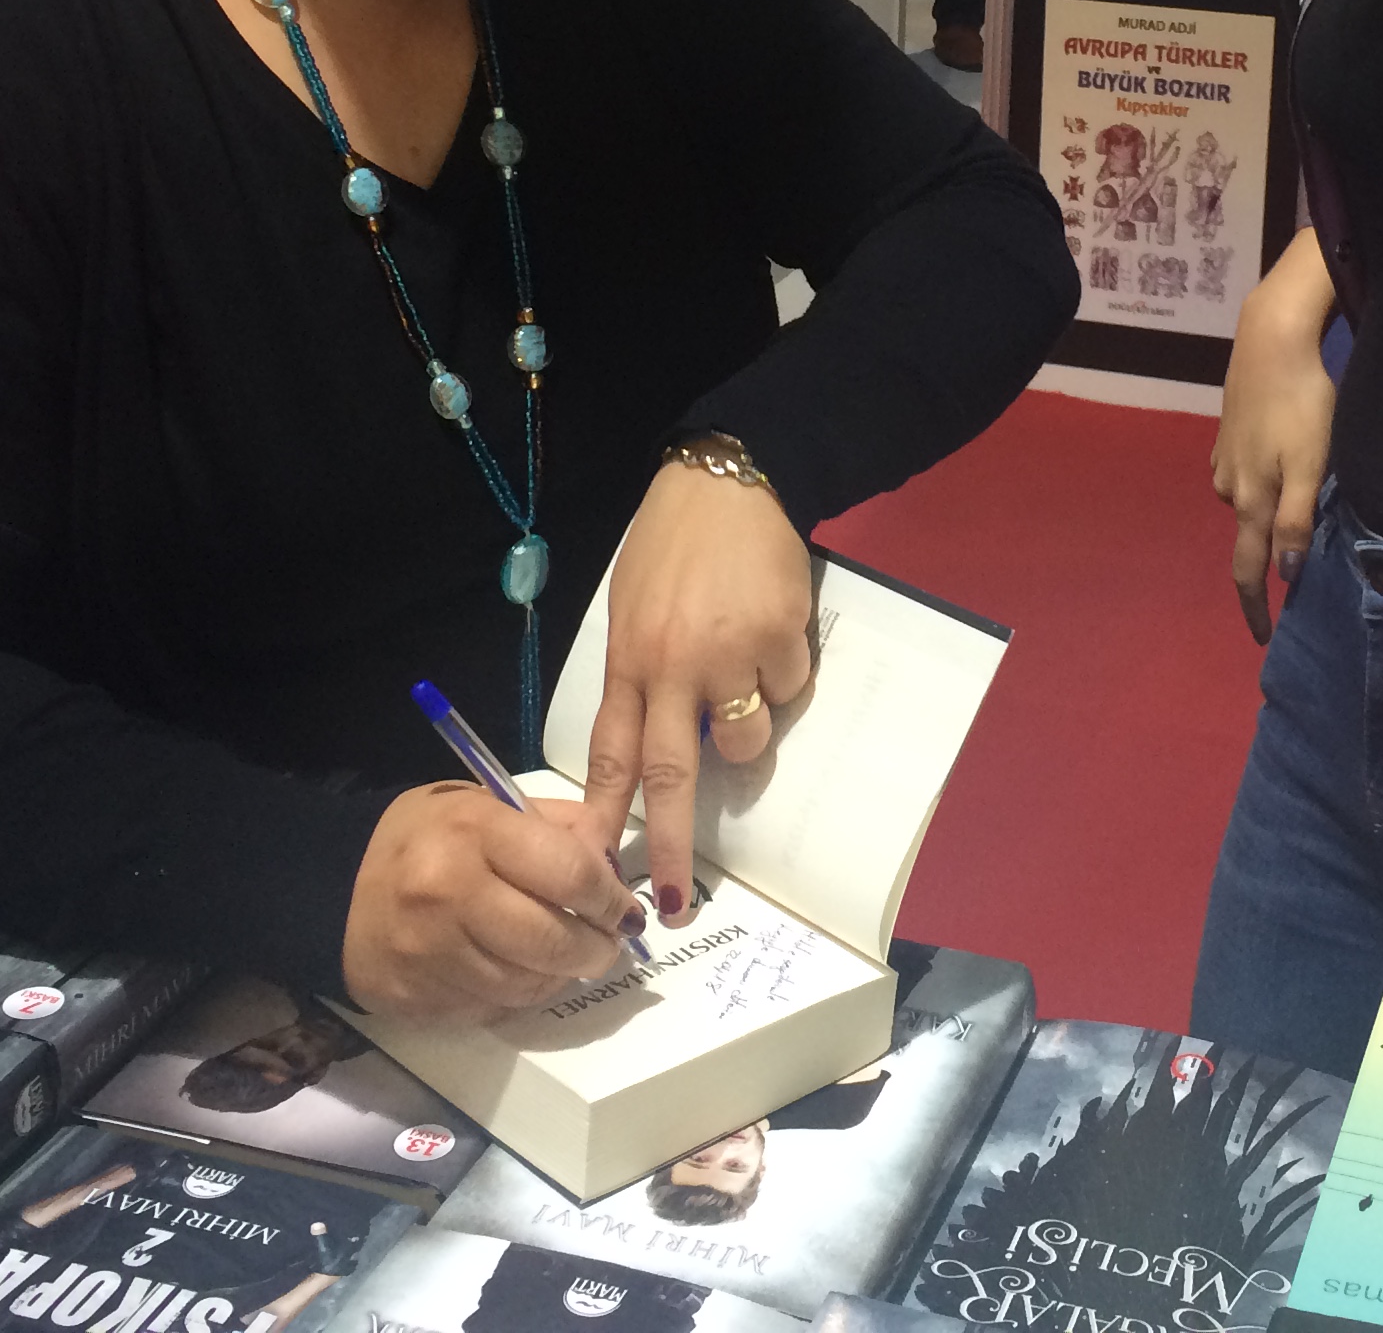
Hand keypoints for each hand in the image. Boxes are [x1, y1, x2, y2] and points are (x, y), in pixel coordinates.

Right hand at [341, 783, 642, 1017]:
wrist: (333, 890)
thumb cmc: (423, 839)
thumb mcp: (486, 805)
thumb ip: (556, 827)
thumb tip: (614, 866)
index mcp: (472, 831)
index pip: (569, 874)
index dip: (610, 899)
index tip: (626, 910)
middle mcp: (448, 894)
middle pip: (554, 941)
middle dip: (596, 949)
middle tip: (607, 945)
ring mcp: (430, 956)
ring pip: (529, 985)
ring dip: (560, 976)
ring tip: (564, 957)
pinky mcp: (419, 1001)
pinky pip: (494, 1009)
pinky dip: (518, 995)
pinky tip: (516, 972)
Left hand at [573, 457, 814, 921]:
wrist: (724, 481)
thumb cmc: (671, 546)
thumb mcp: (632, 610)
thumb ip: (641, 675)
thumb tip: (660, 743)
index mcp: (628, 660)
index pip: (609, 753)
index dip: (602, 815)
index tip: (593, 867)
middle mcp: (671, 666)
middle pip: (670, 776)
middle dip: (668, 845)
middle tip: (670, 901)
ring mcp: (726, 654)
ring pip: (745, 740)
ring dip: (749, 730)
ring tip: (745, 677)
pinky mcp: (777, 637)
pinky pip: (789, 689)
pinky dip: (785, 673)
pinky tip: (770, 627)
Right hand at [1214, 231, 1337, 644]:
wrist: (1270, 344)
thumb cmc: (1301, 406)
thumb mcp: (1311, 466)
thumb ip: (1299, 521)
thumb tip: (1287, 574)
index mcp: (1253, 502)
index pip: (1250, 570)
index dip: (1255, 608)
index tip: (1262, 639)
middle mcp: (1231, 488)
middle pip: (1247, 539)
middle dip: (1263, 566)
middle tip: (1286, 583)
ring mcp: (1224, 460)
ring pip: (1245, 505)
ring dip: (1265, 519)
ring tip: (1295, 515)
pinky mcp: (1227, 435)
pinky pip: (1242, 476)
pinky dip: (1260, 486)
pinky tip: (1278, 468)